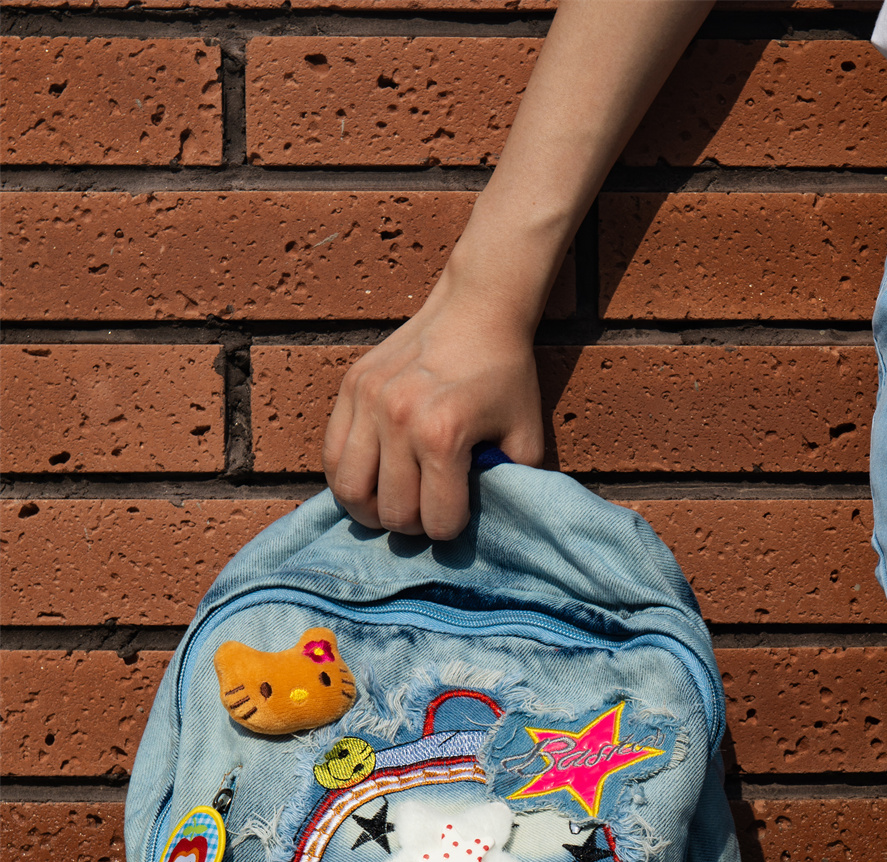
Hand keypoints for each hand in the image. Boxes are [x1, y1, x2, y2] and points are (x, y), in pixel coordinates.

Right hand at [316, 0, 712, 540]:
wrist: (490, 285)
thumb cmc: (522, 360)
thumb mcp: (535, 426)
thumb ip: (534, 483)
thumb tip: (545, 536)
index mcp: (449, 429)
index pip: (438, 520)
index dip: (459, 533)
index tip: (470, 523)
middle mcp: (400, 411)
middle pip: (389, 509)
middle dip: (418, 520)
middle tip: (440, 509)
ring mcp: (367, 392)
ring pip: (349, 484)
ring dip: (377, 501)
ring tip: (407, 491)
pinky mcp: (349, 376)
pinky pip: (327, 446)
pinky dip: (347, 469)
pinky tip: (374, 468)